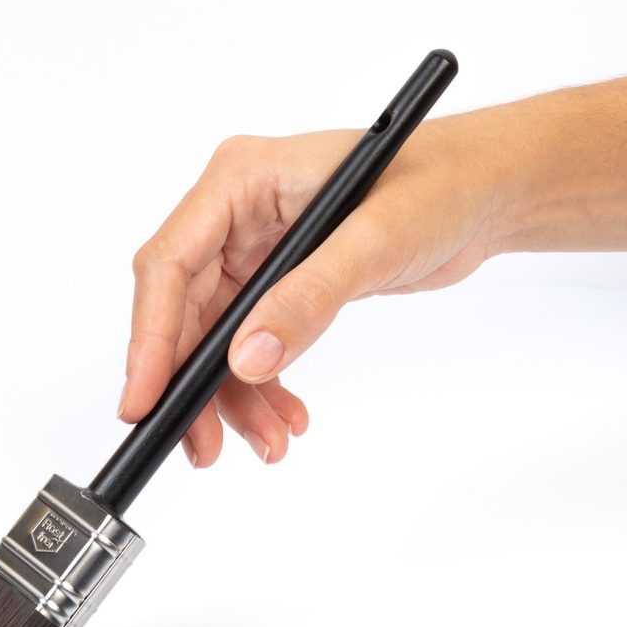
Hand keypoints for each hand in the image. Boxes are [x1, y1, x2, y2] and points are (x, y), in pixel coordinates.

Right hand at [117, 118, 500, 466]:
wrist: (483, 192)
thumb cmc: (438, 185)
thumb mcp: (376, 241)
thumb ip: (309, 297)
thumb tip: (248, 359)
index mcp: (241, 179)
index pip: (169, 261)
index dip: (151, 336)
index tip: (143, 399)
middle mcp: (236, 212)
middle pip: (183, 309)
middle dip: (192, 383)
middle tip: (203, 447)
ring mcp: (255, 249)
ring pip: (214, 337)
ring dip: (233, 397)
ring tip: (270, 443)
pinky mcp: (279, 280)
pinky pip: (248, 343)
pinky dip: (262, 386)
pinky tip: (285, 418)